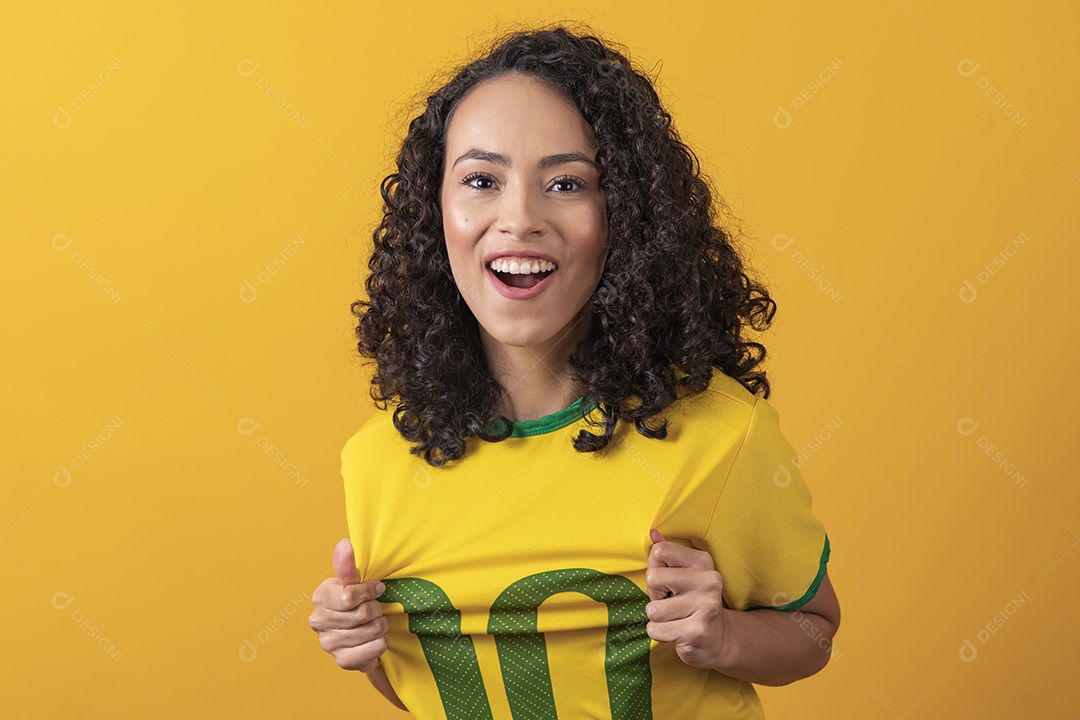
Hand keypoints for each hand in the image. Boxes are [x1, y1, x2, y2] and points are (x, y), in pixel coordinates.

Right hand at [308, 538, 388, 671]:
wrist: (360, 633)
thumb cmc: (356, 601)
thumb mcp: (353, 582)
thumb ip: (347, 565)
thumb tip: (344, 544)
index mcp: (320, 597)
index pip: (349, 597)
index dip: (369, 592)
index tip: (375, 589)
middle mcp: (319, 622)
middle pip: (364, 614)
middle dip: (377, 609)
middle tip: (375, 609)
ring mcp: (328, 644)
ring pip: (373, 630)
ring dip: (382, 625)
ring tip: (375, 623)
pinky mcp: (343, 661)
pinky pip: (376, 648)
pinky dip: (382, 641)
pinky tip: (374, 638)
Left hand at [644, 528, 731, 668]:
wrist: (718, 639)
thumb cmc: (691, 602)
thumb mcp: (682, 574)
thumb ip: (666, 553)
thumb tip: (652, 532)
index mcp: (703, 560)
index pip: (659, 551)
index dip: (655, 569)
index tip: (669, 582)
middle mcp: (709, 580)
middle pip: (653, 578)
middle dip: (655, 595)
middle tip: (672, 602)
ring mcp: (706, 605)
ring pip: (653, 609)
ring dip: (658, 618)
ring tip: (677, 618)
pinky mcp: (697, 631)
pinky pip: (655, 629)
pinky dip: (660, 634)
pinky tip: (678, 632)